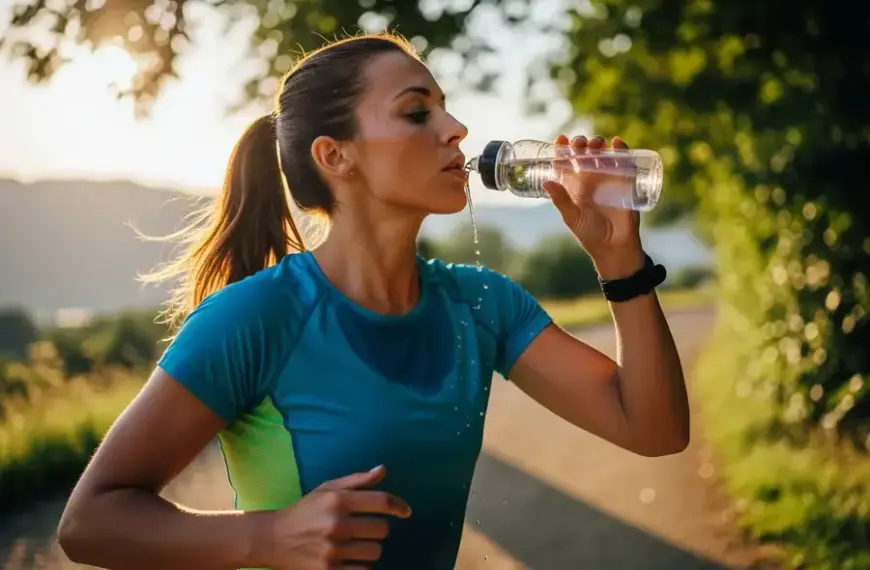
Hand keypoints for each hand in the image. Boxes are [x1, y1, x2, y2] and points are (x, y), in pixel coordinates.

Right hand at [258, 465, 410, 569]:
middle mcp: (336, 524)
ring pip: (375, 552)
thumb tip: (382, 470)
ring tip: (356, 545)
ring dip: (369, 549)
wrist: (271, 539)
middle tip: (365, 530)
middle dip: (378, 529)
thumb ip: (357, 481)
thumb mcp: (327, 489)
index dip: (398, 506)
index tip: (405, 512)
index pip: (381, 502)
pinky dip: (361, 566)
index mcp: (337, 500)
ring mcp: (332, 550)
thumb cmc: (304, 511)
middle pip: (382, 529)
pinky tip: (351, 560)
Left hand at [542, 135, 644, 277]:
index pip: (567, 162)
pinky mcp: (625, 182)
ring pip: (603, 154)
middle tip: (580, 144)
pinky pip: (625, 162)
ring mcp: (608, 178)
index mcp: (574, 185)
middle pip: (585, 153)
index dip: (563, 149)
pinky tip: (617, 143)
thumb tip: (545, 183)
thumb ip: (560, 200)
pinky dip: (622, 150)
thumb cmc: (589, 234)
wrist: (614, 247)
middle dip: (581, 144)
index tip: (560, 140)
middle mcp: (590, 179)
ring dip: (599, 144)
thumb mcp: (572, 217)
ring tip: (595, 144)